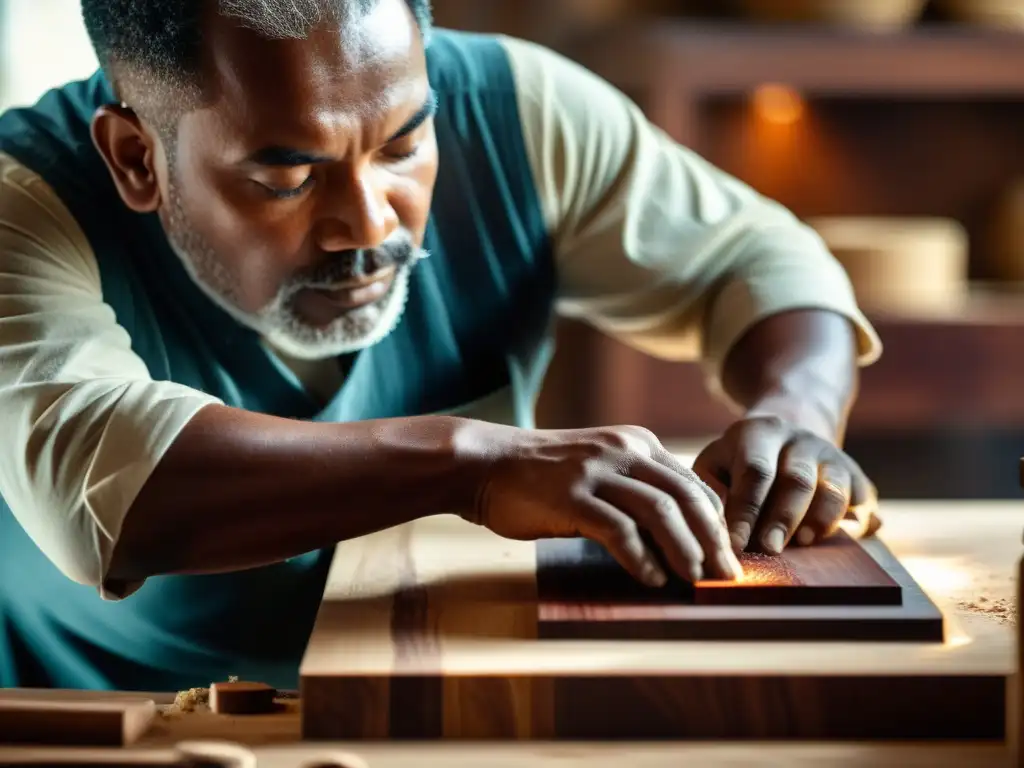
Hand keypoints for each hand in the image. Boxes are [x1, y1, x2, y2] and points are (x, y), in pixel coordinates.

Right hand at [471, 424, 743, 586]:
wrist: (485, 463)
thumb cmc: (541, 474)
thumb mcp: (598, 467)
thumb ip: (634, 488)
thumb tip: (676, 534)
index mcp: (635, 443)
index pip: (692, 482)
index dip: (715, 522)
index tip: (727, 555)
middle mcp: (622, 451)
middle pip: (685, 496)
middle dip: (712, 539)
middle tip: (727, 575)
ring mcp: (595, 472)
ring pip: (659, 511)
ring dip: (685, 550)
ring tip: (698, 580)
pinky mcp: (570, 496)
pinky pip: (617, 529)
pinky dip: (640, 557)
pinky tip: (651, 578)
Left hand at [692, 415, 874, 554]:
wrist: (784, 437)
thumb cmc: (737, 462)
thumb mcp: (715, 464)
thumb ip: (711, 491)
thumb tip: (717, 528)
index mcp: (760, 432)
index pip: (755, 471)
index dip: (746, 510)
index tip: (736, 545)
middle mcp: (800, 440)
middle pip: (797, 479)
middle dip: (783, 517)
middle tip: (770, 549)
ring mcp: (832, 456)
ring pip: (834, 487)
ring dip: (820, 519)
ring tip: (804, 544)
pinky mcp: (856, 476)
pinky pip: (861, 501)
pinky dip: (853, 523)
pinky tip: (840, 541)